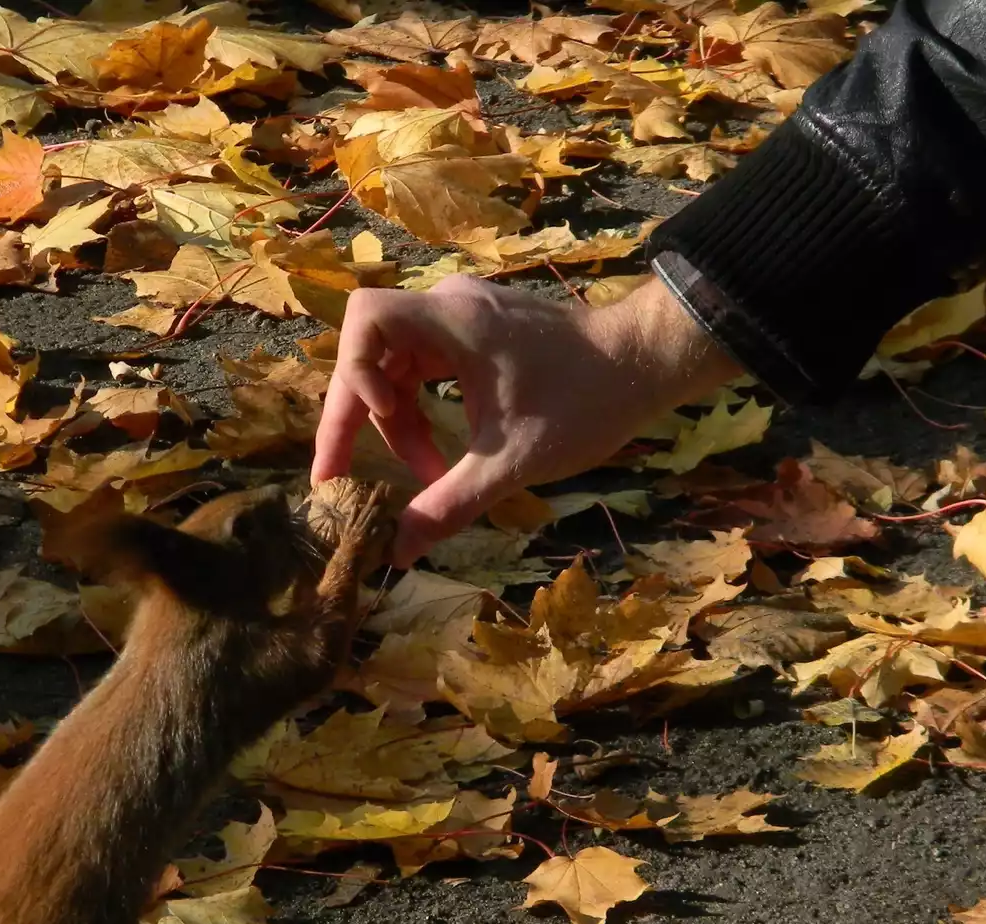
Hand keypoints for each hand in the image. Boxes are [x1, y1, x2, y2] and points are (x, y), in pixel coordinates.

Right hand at [310, 275, 742, 565]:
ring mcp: (460, 317)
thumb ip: (448, 505)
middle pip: (370, 352)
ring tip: (430, 475)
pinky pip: (421, 368)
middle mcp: (448, 307)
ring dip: (398, 424)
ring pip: (394, 367)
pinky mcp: (474, 332)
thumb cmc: (585, 403)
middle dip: (357, 418)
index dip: (353, 371)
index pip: (366, 320)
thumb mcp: (511, 463)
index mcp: (453, 322)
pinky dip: (419, 410)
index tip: (378, 419)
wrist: (646, 364)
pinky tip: (439, 453)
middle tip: (339, 479)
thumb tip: (396, 554)